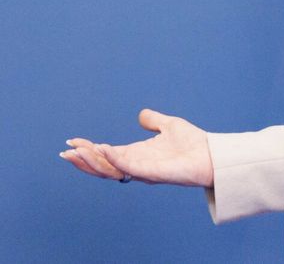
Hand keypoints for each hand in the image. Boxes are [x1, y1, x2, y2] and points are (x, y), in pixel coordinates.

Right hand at [61, 109, 214, 187]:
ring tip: (76, 152)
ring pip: (110, 170)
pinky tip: (102, 149)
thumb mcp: (169, 125)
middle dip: (83, 160)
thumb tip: (141, 115)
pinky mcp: (153, 172)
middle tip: (65, 151)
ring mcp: (143, 170)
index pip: (106, 155)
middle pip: (102, 167)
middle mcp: (136, 164)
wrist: (213, 155)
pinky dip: (114, 159)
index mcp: (137, 154)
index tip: (71, 141)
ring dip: (92, 162)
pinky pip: (128, 167)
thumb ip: (154, 121)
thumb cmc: (194, 144)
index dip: (88, 149)